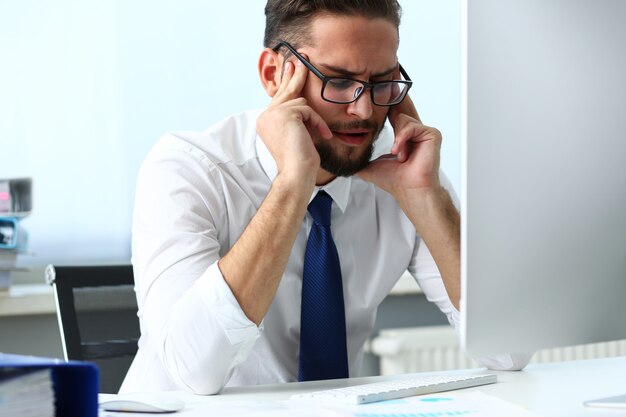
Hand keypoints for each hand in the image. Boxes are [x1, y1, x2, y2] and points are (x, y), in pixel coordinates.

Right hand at [256, 58, 331, 181]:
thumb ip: (293, 118)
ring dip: (314, 119)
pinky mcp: (284, 114)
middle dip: (295, 76)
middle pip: (284, 92)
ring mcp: (272, 114)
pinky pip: (307, 109)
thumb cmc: (299, 159)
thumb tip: (300, 100)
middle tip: (302, 59)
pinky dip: (318, 123)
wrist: (296, 172)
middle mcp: (264, 116)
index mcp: (264, 121)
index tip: (291, 68)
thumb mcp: (295, 134)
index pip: (278, 98)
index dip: (286, 82)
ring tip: (321, 135)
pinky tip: (323, 136)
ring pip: (300, 102)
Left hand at [356, 94, 442, 199]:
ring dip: (397, 138)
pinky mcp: (432, 134)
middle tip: (383, 95)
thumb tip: (340, 160)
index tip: (374, 97)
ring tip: (398, 155)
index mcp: (404, 136)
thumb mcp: (370, 166)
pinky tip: (400, 153)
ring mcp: (424, 133)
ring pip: (402, 119)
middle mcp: (415, 132)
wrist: (408, 189)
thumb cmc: (394, 180)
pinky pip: (411, 126)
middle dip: (390, 105)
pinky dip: (402, 138)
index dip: (384, 107)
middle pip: (400, 109)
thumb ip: (358, 159)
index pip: (393, 115)